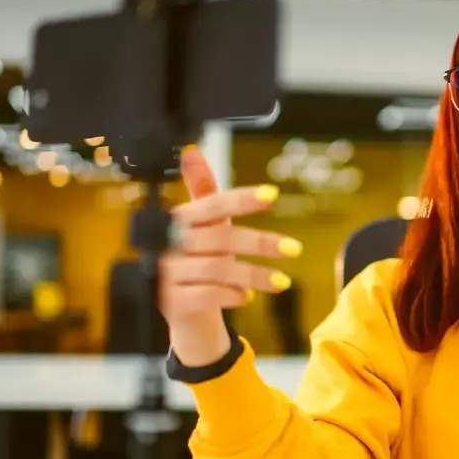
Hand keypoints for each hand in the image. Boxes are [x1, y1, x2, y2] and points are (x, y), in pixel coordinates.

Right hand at [161, 146, 301, 365]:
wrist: (179, 308)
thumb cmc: (194, 258)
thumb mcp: (203, 225)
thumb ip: (202, 191)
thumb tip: (191, 150)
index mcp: (177, 219)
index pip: (211, 204)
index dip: (241, 199)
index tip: (272, 195)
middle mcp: (167, 243)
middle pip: (221, 238)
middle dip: (261, 243)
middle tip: (293, 248)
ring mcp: (166, 273)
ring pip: (217, 269)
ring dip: (254, 275)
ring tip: (282, 281)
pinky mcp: (169, 301)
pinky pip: (207, 296)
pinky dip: (232, 295)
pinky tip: (247, 297)